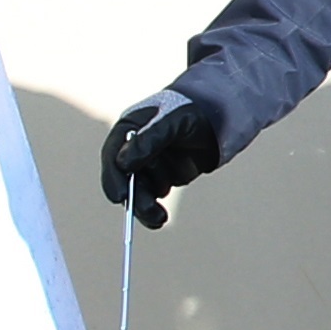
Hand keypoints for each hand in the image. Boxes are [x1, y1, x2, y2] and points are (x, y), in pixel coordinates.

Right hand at [101, 91, 219, 230]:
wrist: (217, 118)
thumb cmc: (191, 111)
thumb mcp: (171, 122)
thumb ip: (150, 140)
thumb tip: (123, 164)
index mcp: (127, 131)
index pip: (113, 156)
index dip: (114, 177)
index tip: (120, 195)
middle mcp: (132, 150)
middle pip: (125, 179)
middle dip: (134, 197)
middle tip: (147, 210)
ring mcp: (147, 166)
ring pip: (139, 192)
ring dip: (145, 207)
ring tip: (159, 218)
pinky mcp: (161, 178)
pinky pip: (153, 198)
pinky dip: (154, 210)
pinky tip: (160, 218)